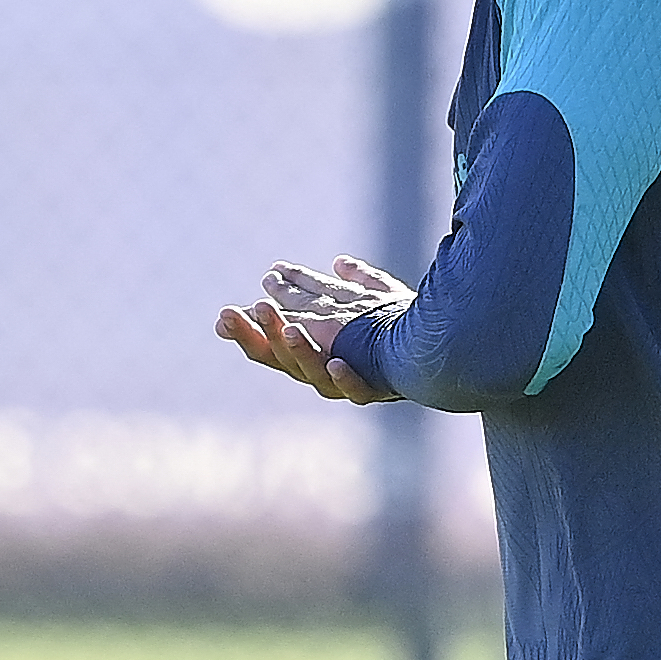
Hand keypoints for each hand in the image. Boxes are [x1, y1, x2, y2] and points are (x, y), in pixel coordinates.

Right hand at [215, 256, 413, 403]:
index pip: (269, 340)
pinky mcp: (376, 388)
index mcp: (313, 350)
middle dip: (267, 334)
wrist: (437, 357)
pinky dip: (345, 379)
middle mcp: (324, 368)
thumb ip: (321, 288)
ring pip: (313, 373)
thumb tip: (298, 268)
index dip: (246, 330)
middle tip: (255, 309)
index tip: (223, 314)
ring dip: (301, 351)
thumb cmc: (394, 329)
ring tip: (292, 329)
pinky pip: (357, 390)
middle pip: (283, 357)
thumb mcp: (356, 301)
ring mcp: (348, 380)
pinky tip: (336, 363)